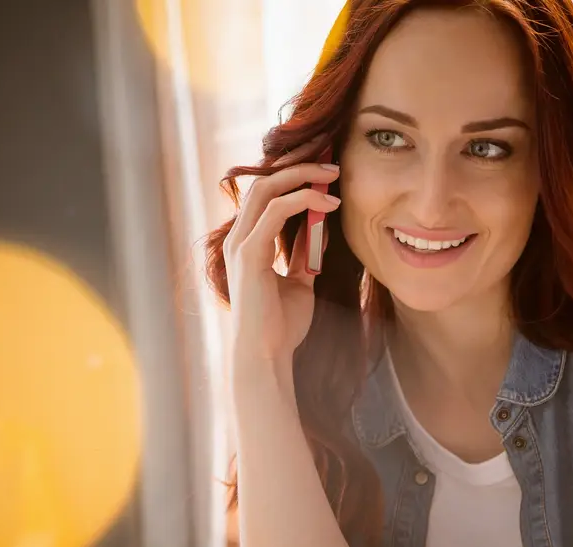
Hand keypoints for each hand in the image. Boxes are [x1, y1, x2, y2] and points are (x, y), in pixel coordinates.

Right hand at [223, 141, 340, 368]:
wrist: (267, 356)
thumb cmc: (281, 326)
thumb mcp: (300, 282)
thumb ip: (304, 253)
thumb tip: (321, 226)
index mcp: (247, 242)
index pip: (266, 195)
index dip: (293, 177)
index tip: (326, 172)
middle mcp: (238, 238)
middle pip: (264, 182)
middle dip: (299, 167)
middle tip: (333, 165)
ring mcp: (240, 244)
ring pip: (267, 188)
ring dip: (303, 176)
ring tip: (333, 175)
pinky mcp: (249, 253)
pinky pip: (276, 211)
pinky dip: (304, 200)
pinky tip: (330, 204)